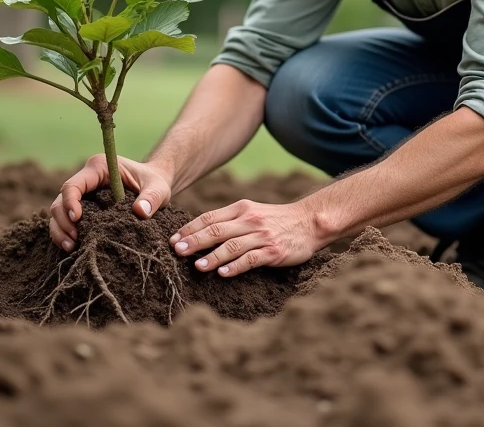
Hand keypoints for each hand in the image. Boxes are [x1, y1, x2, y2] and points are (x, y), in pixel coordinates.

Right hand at [48, 154, 172, 251]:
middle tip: (74, 241)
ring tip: (71, 247)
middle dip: (63, 221)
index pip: (74, 185)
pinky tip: (74, 248)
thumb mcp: (158, 187)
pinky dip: (65, 233)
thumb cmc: (155, 181)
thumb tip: (140, 212)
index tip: (78, 219)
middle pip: (60, 200)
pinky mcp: (83, 206)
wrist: (154, 184)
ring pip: (58, 211)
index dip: (70, 202)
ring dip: (60, 230)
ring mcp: (82, 193)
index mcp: (98, 167)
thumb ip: (151, 198)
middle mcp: (86, 179)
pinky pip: (66, 220)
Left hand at [169, 199, 322, 277]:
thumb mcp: (252, 212)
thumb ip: (229, 220)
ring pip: (232, 245)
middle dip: (195, 241)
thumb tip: (199, 233)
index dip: (190, 228)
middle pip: (217, 230)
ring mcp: (261, 236)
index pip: (210, 217)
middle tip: (177, 251)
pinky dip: (235, 266)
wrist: (310, 221)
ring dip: (212, 256)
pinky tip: (222, 273)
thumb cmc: (276, 220)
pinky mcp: (273, 251)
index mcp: (241, 209)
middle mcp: (249, 220)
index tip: (174, 239)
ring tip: (197, 266)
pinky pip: (250, 259)